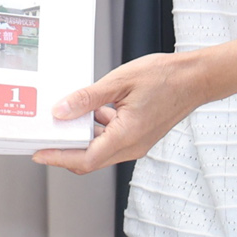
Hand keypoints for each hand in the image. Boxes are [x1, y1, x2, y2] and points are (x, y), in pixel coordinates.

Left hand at [32, 50, 214, 173]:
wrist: (196, 78)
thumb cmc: (166, 77)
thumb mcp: (119, 82)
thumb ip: (87, 98)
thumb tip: (61, 111)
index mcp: (127, 135)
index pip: (85, 158)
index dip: (59, 158)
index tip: (39, 153)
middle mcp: (133, 146)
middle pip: (90, 159)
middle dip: (65, 150)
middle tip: (45, 135)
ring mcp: (138, 144)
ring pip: (101, 150)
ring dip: (83, 136)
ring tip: (69, 115)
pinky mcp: (140, 137)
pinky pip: (112, 140)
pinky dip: (99, 129)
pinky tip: (96, 108)